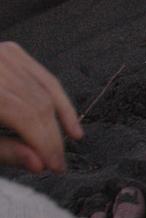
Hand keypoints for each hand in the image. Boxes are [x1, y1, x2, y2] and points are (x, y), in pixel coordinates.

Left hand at [0, 42, 81, 172]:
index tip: (55, 166)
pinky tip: (68, 120)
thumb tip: (40, 164)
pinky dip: (57, 97)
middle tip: (59, 160)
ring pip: (45, 89)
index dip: (45, 144)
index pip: (26, 116)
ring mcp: (3, 54)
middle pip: (38, 103)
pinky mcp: (10, 51)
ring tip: (65, 144)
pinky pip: (42, 76)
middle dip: (52, 136)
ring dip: (60, 120)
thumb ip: (4, 151)